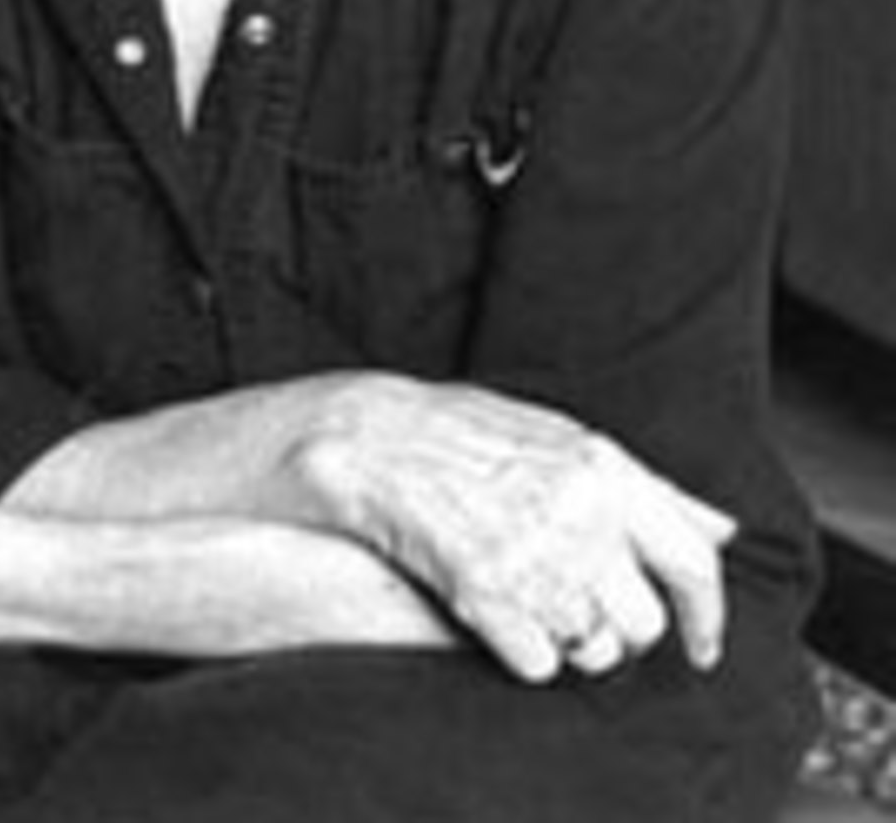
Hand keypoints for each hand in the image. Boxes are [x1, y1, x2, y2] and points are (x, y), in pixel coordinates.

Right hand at [299, 377, 735, 684]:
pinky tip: (503, 615)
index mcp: (607, 470)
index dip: (708, 614)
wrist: (376, 439)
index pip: (694, 561)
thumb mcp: (568, 438)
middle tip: (585, 607)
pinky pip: (539, 664)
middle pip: (643, 622)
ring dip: (573, 642)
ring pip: (594, 650)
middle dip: (621, 628)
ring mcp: (533, 556)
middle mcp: (580, 515)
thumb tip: (722, 528)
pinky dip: (525, 652)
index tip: (704, 644)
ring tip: (536, 602)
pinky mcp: (485, 595)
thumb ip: (651, 488)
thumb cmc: (469, 433)